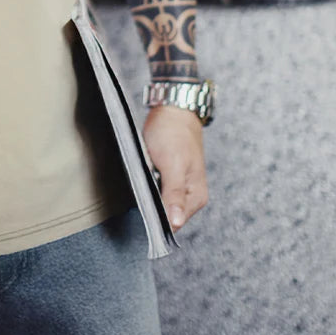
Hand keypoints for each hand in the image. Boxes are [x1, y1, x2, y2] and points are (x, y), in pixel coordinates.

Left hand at [142, 104, 207, 232]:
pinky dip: (147, 185)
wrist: (173, 110)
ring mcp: (179, 187)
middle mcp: (189, 196)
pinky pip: (155, 189)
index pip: (174, 223)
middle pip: (165, 214)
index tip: (141, 210)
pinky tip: (142, 176)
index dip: (156, 220)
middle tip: (139, 190)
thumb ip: (174, 194)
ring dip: (148, 195)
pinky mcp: (168, 177)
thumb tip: (176, 222)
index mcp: (195, 197)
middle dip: (150, 206)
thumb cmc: (174, 134)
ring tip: (142, 179)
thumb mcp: (173, 165)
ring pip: (158, 202)